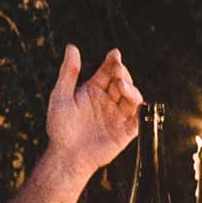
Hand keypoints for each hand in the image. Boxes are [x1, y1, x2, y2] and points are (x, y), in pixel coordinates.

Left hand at [42, 46, 141, 176]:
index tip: (115, 54)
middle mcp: (108, 100)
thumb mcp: (61, 96)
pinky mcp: (125, 132)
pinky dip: (141, 112)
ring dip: (131, 89)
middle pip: (123, 81)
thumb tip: (72, 46)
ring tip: (121, 85)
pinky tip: (136, 104)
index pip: (108, 71)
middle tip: (118, 70)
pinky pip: (138, 120)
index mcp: (94, 89)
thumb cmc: (60, 127)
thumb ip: (69, 72)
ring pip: (133, 98)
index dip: (113, 61)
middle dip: (122, 74)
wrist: (66, 156)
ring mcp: (118, 116)